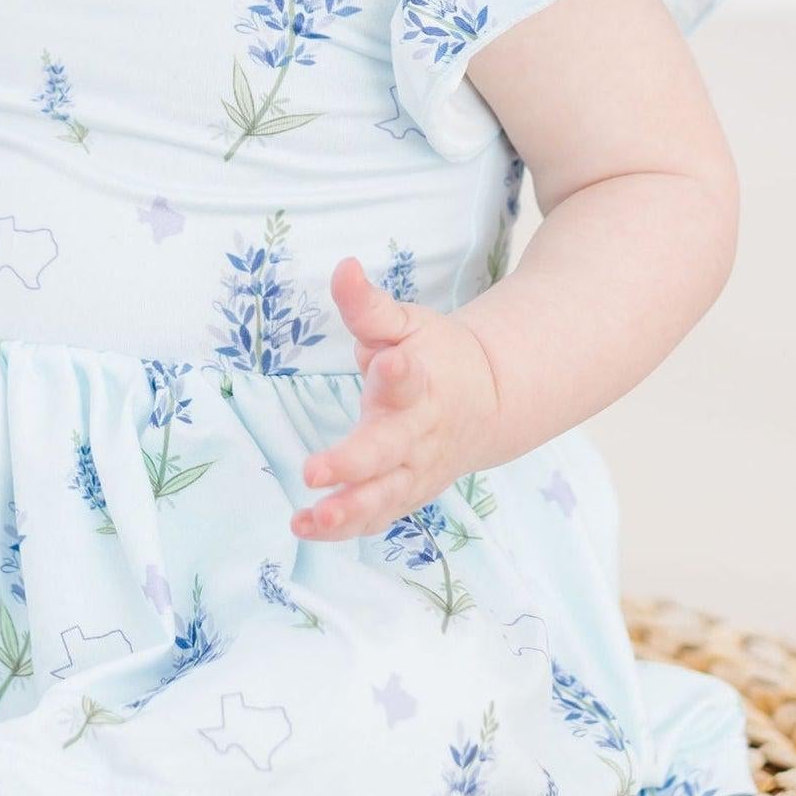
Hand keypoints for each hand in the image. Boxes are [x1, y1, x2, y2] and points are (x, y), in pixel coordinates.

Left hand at [290, 255, 502, 541]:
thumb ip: (369, 305)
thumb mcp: (406, 324)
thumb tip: (342, 267)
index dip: (398, 371)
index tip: (387, 361)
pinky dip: (345, 527)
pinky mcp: (406, 492)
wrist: (488, 402)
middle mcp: (419, 432)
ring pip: (383, 497)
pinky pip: (375, 515)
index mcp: (421, 384)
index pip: (410, 379)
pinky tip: (307, 527)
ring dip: (346, 511)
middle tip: (314, 471)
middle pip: (388, 451)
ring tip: (308, 519)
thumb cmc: (434, 357)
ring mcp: (415, 470)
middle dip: (353, 462)